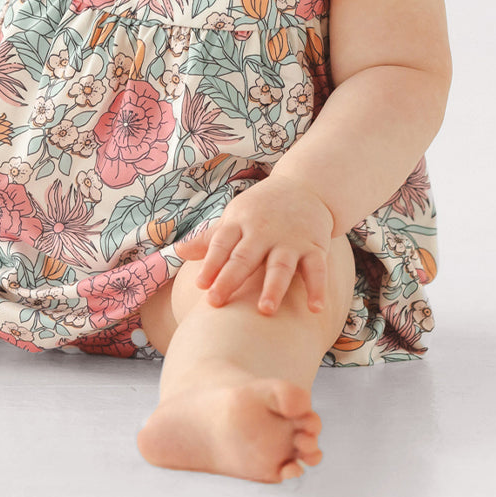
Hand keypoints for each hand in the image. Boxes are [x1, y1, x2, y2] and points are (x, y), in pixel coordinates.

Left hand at [172, 174, 335, 315]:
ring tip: (264, 310)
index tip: (200, 285)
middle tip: (216, 302)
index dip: (210, 263)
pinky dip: (317, 288)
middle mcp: (263, 231)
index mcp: (240, 223)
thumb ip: (209, 239)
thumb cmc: (261, 208)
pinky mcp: (314, 246)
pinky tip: (315, 309)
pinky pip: (316, 269)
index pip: (221, 244)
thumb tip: (178, 253)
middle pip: (244, 257)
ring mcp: (290, 240)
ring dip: (273, 287)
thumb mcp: (234, 217)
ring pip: (280, 266)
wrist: (305, 186)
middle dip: (230, 278)